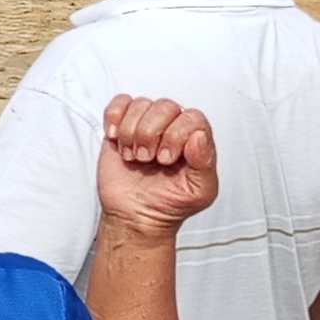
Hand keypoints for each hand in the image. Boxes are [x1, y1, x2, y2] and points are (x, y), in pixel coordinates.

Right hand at [92, 95, 218, 242]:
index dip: (176, 135)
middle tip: (148, 159)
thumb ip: (206, 164)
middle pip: (165, 106)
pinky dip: (114, 118)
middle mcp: (172, 127)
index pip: (192, 117)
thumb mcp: (200, 192)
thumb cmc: (170, 204)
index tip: (166, 160)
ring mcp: (145, 125)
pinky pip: (118, 103)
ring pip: (141, 104)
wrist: (136, 216)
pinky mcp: (121, 126)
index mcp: (194, 138)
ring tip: (134, 156)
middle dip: (151, 134)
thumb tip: (198, 137)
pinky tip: (117, 139)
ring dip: (132, 132)